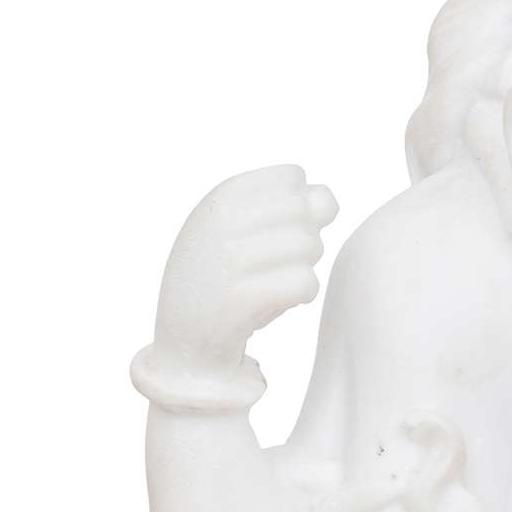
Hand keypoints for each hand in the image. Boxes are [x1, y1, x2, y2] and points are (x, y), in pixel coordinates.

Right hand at [147, 164, 336, 380]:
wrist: (184, 335)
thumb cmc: (223, 276)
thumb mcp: (241, 229)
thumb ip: (287, 206)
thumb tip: (327, 198)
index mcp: (222, 196)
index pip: (293, 177)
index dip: (299, 207)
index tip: (277, 232)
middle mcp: (222, 221)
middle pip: (306, 211)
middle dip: (307, 239)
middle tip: (281, 263)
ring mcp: (229, 258)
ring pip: (310, 245)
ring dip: (304, 267)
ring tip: (277, 282)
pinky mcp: (241, 297)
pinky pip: (305, 282)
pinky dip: (303, 294)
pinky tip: (282, 300)